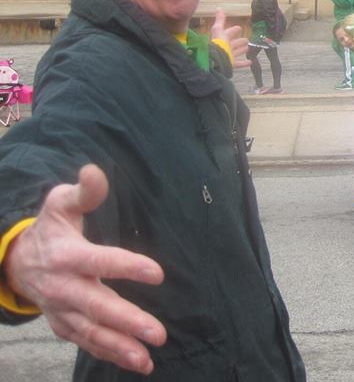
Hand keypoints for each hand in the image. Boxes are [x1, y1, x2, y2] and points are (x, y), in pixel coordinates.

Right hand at [4, 165, 166, 374]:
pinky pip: (88, 342)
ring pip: (92, 332)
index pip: (100, 261)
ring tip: (148, 358)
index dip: (127, 267)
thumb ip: (84, 192)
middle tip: (157, 332)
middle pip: (97, 306)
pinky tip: (137, 363)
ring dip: (121, 347)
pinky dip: (110, 354)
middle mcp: (64, 287)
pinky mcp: (64, 325)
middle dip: (127, 321)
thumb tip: (95, 171)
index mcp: (66, 255)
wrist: (16, 264)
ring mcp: (62, 311)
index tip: (157, 273)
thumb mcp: (61, 204)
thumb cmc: (51, 229)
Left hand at [210, 8, 249, 67]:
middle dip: (239, 41)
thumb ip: (220, 20)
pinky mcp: (232, 63)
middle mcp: (226, 47)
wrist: (217, 59)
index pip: (229, 33)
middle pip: (234, 43)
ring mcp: (229, 55)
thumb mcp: (219, 29)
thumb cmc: (219, 43)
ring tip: (248, 48)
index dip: (234, 30)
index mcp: (223, 38)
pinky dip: (244, 63)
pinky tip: (250, 62)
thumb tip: (219, 8)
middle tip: (246, 40)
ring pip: (237, 52)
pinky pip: (239, 63)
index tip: (239, 28)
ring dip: (242, 50)